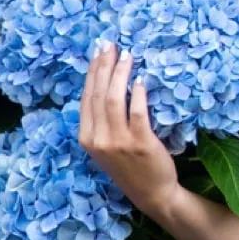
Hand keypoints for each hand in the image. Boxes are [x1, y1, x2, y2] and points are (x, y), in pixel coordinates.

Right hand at [78, 41, 179, 220]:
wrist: (152, 194)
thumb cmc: (131, 168)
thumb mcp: (107, 147)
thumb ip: (102, 123)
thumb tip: (105, 88)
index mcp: (86, 139)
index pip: (86, 98)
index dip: (92, 73)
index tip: (99, 52)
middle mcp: (97, 139)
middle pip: (97, 94)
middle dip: (103, 66)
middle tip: (110, 45)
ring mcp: (117, 142)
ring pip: (114, 99)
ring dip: (120, 73)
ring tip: (128, 56)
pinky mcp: (140, 142)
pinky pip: (136, 112)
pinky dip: (138, 93)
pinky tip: (141, 79)